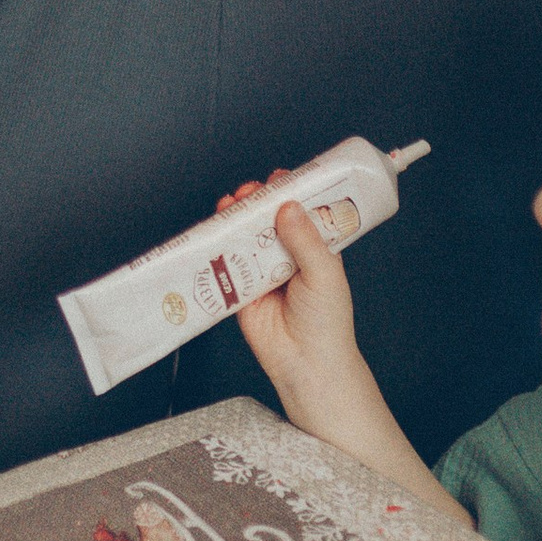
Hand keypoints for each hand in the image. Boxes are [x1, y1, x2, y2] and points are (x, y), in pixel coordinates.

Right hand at [213, 179, 396, 465]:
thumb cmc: (327, 322)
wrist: (306, 364)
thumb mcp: (324, 273)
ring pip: (245, 236)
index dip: (291, 192)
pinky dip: (217, 245)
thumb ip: (305, 240)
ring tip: (231, 204)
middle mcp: (287, 256)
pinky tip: (214, 230)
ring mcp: (261, 271)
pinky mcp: (239, 289)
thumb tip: (287, 206)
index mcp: (315, 248)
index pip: (302, 212)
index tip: (280, 177)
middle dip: (257, 201)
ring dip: (236, 218)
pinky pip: (225, 262)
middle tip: (251, 192)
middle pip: (268, 219)